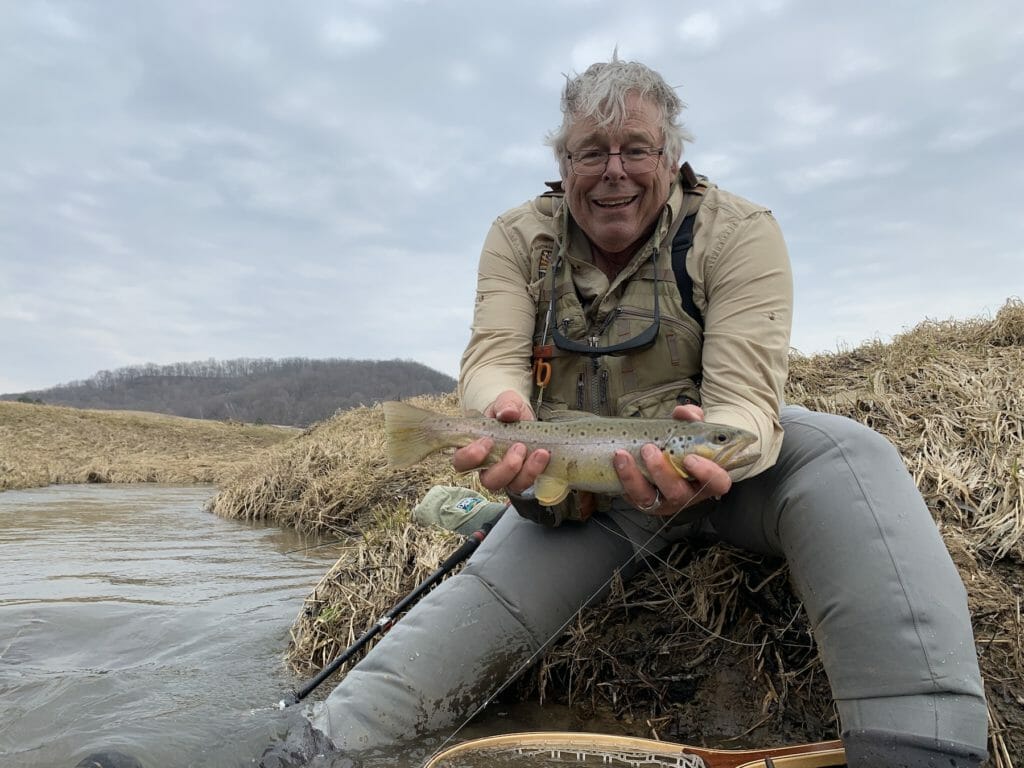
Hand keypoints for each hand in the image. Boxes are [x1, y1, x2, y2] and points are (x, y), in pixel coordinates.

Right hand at [451, 390, 549, 493]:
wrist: (526, 417)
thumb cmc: (508, 410)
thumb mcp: (506, 401)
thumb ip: (505, 404)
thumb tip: (508, 413)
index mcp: (473, 449)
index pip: (461, 462)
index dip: (470, 457)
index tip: (488, 441)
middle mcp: (488, 468)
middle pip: (488, 481)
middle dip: (505, 468)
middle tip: (518, 446)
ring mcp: (507, 476)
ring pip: (511, 486)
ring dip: (526, 472)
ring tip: (539, 452)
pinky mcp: (525, 477)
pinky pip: (530, 482)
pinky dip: (538, 470)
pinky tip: (545, 455)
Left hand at [613, 403, 732, 515]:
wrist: (663, 450)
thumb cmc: (683, 442)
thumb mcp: (689, 428)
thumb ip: (690, 417)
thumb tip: (684, 412)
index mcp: (707, 478)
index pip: (718, 483)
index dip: (707, 474)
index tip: (690, 458)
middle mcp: (687, 493)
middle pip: (679, 493)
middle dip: (662, 472)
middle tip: (650, 449)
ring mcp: (663, 500)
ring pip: (649, 498)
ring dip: (634, 476)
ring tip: (623, 454)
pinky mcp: (643, 501)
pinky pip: (631, 495)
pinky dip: (623, 477)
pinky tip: (618, 460)